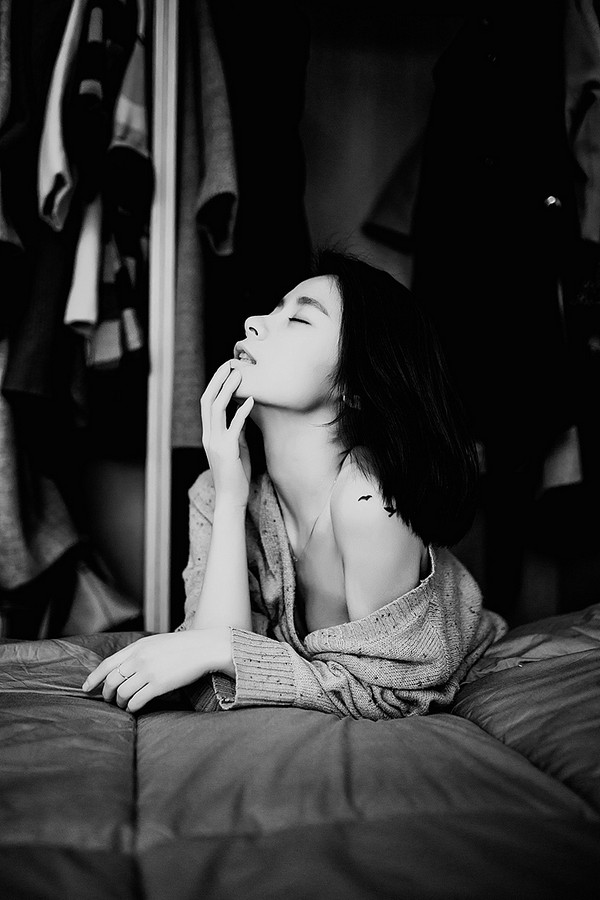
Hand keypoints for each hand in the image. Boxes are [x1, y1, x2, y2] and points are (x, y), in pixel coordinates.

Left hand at [81, 628, 233, 712]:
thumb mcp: (155, 643)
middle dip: (106, 693)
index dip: (93, 677)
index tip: (86, 687)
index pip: (106, 664)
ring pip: (122, 693)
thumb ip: (138, 653)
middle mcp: (138, 659)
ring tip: (123, 704)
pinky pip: (136, 701)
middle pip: (111, 680)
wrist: (203, 648)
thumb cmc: (182, 647)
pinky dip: (131, 707)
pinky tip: (133, 708)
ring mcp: (148, 672)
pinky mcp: (158, 685)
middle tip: (108, 699)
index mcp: (137, 647)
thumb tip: (123, 668)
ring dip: (120, 702)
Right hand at [201, 360, 253, 507]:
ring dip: (227, 390)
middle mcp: (209, 436)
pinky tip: (250, 400)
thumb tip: (243, 414)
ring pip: (216, 409)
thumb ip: (236, 431)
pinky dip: (242, 411)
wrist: (231, 498)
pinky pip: (234, 426)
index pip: (207, 403)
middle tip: (229, 364)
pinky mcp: (227, 450)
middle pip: (208, 401)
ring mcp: (216, 443)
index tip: (225, 370)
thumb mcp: (236, 447)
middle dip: (217, 380)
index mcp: (209, 434)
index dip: (215, 385)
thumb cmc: (236, 474)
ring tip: (238, 375)